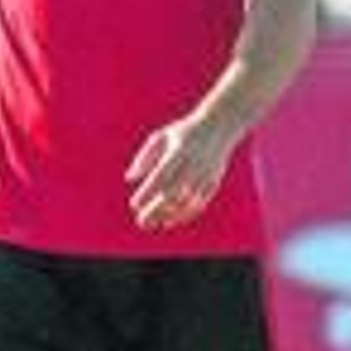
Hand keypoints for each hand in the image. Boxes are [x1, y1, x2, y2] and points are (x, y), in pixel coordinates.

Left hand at [126, 116, 235, 231]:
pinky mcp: (213, 183)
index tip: (134, 205)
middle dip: (156, 211)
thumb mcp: (160, 137)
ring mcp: (205, 175)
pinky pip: (199, 204)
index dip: (148, 193)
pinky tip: (168, 222)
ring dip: (169, 216)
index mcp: (178, 152)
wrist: (220, 126)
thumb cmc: (183, 133)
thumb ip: (144, 157)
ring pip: (186, 203)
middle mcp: (193, 165)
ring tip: (152, 224)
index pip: (161, 177)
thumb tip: (129, 179)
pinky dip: (184, 216)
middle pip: (173, 194)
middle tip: (140, 222)